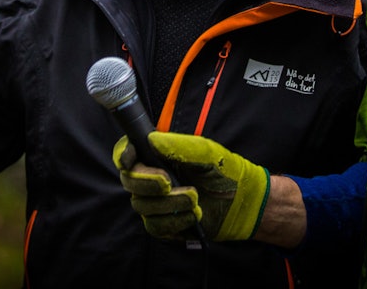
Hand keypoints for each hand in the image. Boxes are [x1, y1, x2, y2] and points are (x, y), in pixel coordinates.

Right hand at [113, 131, 269, 241]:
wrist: (244, 202)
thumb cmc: (225, 171)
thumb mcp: (205, 152)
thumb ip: (177, 145)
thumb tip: (150, 139)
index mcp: (157, 156)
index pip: (126, 153)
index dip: (122, 154)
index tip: (130, 158)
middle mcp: (151, 177)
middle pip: (128, 181)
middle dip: (147, 182)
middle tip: (169, 182)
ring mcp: (156, 202)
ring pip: (142, 206)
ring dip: (170, 204)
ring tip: (196, 200)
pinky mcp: (165, 224)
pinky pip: (155, 227)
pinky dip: (175, 221)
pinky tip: (194, 216)